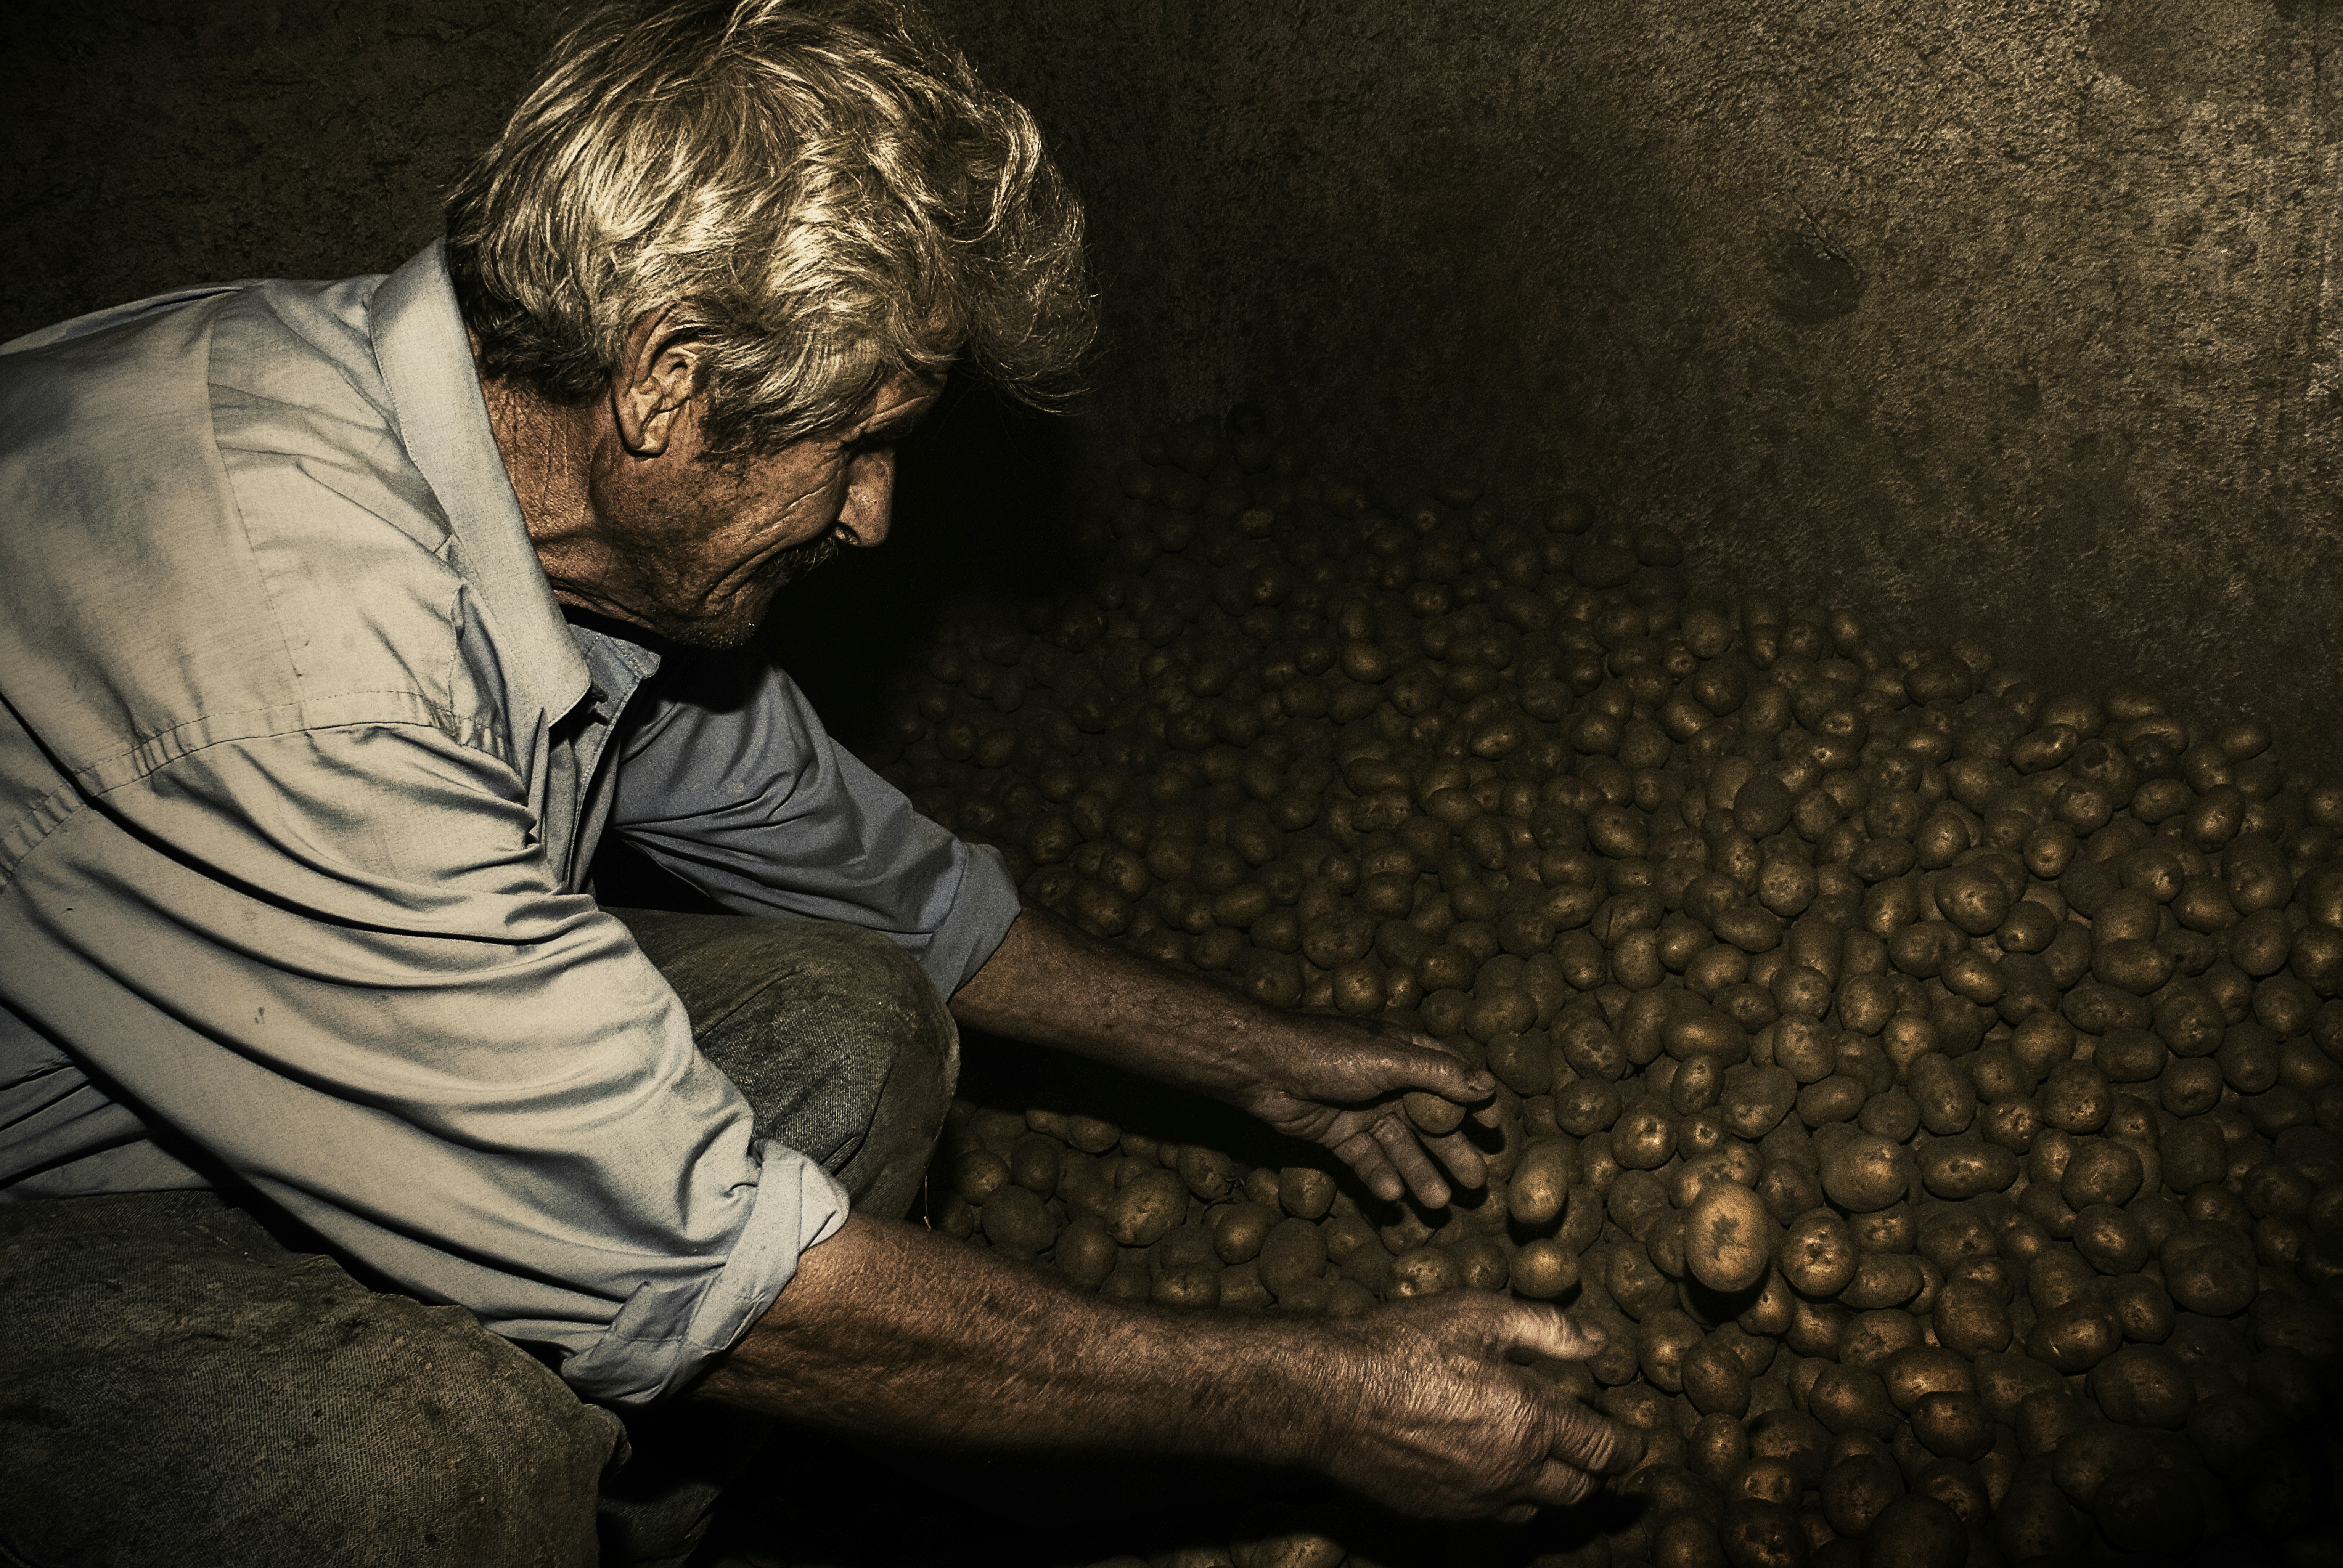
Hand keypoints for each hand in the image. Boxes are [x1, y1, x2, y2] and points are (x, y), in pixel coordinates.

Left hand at [1228, 1014, 1498, 1207]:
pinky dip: (1379, 1177)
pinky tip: (1392, 1196)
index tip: (1495, 1131)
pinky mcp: (1338, 1134)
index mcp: (1404, 1053)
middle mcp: (1387, 1082)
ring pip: (1399, 1147)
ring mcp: (1362, 1110)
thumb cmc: (1327, 1052)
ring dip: (1419, 1172)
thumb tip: (1487, 1085)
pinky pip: (1366, 1160)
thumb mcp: (1389, 1059)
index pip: (1450, 1078)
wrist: (1264, 1067)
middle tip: (1475, 1184)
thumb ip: (1437, 1074)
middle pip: (1428, 1122)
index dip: (1474, 1104)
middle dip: (1451, 1152)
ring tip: (1438, 1202)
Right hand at [1308, 1293, 1643, 1519]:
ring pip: (1537, 1510)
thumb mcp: (1480, 1315)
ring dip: (1550, 1488)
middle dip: (1594, 1472)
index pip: (1603, 1449)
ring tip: (1543, 1459)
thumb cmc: (1402, 1344)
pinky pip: (1492, 1517)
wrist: (1328, 1397)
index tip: (1632, 1442)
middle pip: (1578, 1491)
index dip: (1626, 1447)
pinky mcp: (1442, 1514)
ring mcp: (1476, 1500)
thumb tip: (1598, 1343)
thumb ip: (1548, 1331)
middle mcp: (1512, 1471)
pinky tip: (1489, 1467)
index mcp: (1531, 1420)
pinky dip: (1506, 1498)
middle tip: (1592, 1450)